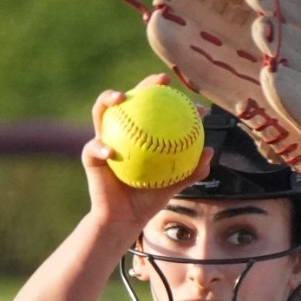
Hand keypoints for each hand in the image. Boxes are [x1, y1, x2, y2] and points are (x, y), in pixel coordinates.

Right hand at [83, 75, 212, 233]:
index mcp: (143, 134)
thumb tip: (210, 151)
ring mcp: (104, 140)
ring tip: (121, 98)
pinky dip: (101, 148)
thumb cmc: (148, 200)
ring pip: (101, 111)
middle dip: (146, 84)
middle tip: (162, 81)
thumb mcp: (173, 185)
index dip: (177, 102)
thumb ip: (191, 171)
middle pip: (132, 99)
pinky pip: (93, 148)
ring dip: (107, 98)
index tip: (195, 105)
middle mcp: (123, 131)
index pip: (159, 111)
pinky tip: (111, 152)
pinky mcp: (90, 155)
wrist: (124, 219)